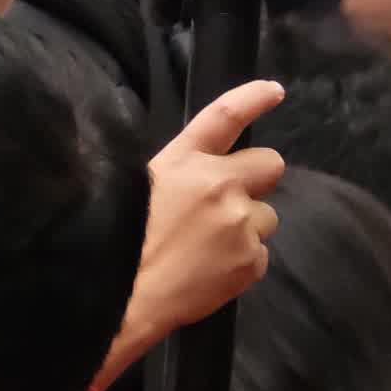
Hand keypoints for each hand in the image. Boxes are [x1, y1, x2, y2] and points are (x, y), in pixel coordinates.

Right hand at [101, 78, 286, 385]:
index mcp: (183, 161)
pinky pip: (259, 257)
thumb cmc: (115, 244)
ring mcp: (239, 223)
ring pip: (266, 218)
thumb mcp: (134, 190)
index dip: (253, 98)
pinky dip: (240, 265)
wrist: (121, 300)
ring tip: (206, 251)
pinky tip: (209, 274)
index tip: (274, 91)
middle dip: (258, 180)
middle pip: (271, 165)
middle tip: (233, 203)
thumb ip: (174, 177)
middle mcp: (218, 184)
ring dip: (246, 229)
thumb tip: (194, 179)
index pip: (225, 116)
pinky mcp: (250, 261)